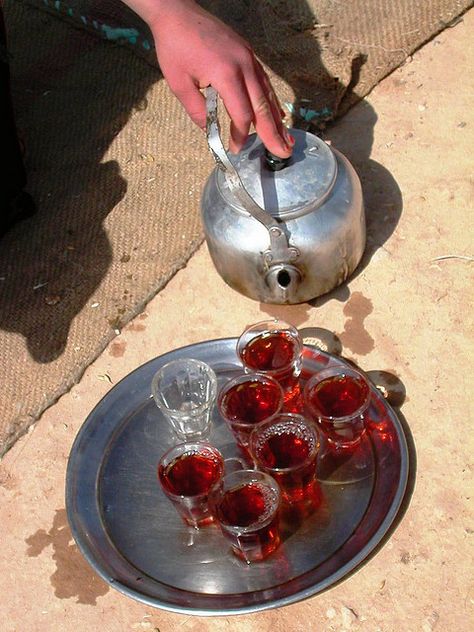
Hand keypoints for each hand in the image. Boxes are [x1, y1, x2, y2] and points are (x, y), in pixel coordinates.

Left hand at [122, 0, 292, 156]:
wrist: (177, 12)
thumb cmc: (175, 47)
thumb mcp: (179, 84)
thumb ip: (197, 111)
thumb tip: (209, 130)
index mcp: (226, 74)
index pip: (241, 114)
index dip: (240, 134)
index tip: (235, 148)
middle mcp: (244, 66)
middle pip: (262, 107)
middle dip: (273, 133)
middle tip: (283, 152)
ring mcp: (249, 58)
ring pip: (267, 94)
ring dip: (277, 119)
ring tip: (286, 139)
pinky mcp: (247, 54)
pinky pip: (264, 82)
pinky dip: (271, 101)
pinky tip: (277, 115)